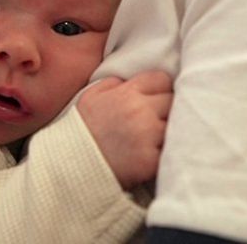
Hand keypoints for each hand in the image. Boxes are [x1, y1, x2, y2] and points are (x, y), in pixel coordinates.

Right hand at [77, 71, 172, 188]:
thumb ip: (115, 82)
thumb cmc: (82, 129)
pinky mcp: (151, 161)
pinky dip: (165, 153)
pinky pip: (169, 151)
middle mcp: (141, 111)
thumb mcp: (92, 95)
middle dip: (167, 108)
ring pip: (175, 126)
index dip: (161, 89)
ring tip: (157, 137)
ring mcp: (148, 136)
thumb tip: (131, 80)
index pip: (162, 80)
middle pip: (172, 101)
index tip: (156, 98)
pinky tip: (154, 155)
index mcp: (128, 92)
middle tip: (158, 119)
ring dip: (169, 131)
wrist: (71, 167)